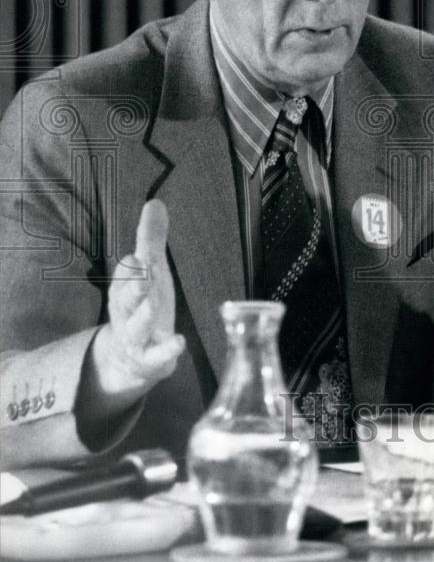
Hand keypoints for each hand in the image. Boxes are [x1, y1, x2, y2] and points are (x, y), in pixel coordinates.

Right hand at [87, 200, 184, 410]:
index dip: (132, 268)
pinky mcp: (150, 359)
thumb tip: (155, 201)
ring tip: (153, 305)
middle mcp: (128, 313)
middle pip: (127, 299)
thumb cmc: (143, 305)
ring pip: (136, 327)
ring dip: (143, 316)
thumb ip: (151, 239)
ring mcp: (138, 338)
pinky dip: (165, 351)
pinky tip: (179, 343)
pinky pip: (155, 357)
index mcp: (126, 289)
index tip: (140, 257)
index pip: (125, 275)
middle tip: (143, 274)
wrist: (128, 359)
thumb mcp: (149, 271)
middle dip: (133, 287)